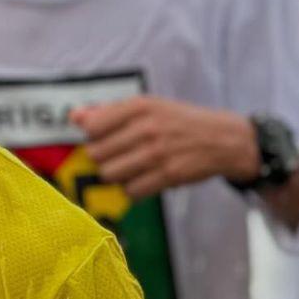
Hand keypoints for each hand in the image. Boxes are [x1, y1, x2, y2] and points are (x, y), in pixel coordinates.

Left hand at [71, 96, 258, 199]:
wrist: (225, 139)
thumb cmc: (177, 122)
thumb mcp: (148, 107)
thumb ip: (108, 111)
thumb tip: (74, 116)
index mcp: (140, 107)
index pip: (92, 127)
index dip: (93, 137)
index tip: (104, 137)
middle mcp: (148, 128)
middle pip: (97, 154)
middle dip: (102, 158)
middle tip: (119, 155)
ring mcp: (158, 153)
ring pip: (110, 174)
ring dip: (116, 175)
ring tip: (130, 168)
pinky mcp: (169, 175)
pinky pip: (131, 191)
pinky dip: (132, 189)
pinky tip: (143, 180)